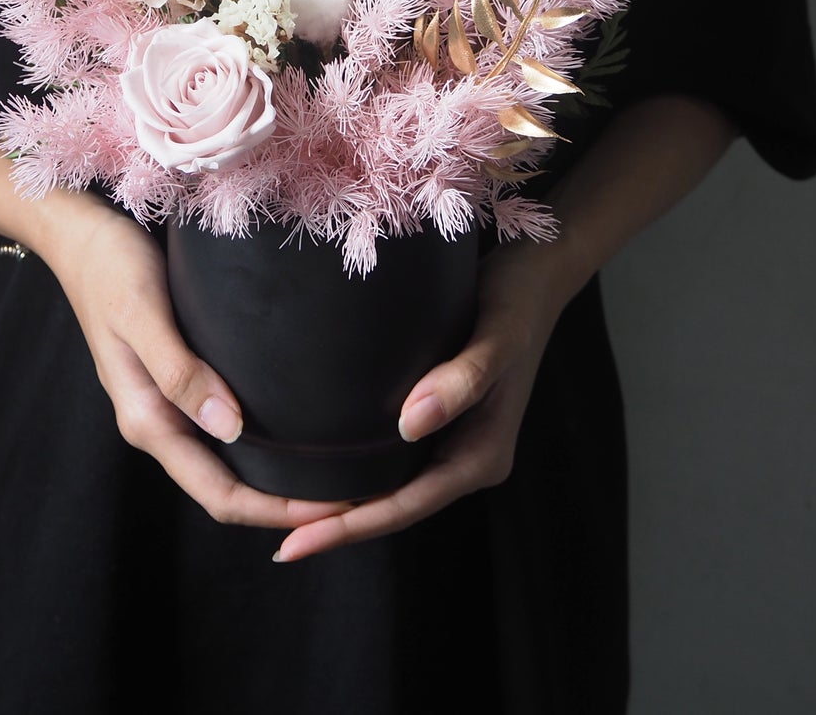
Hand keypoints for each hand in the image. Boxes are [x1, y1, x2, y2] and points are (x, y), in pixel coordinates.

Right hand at [38, 193, 349, 531]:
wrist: (81, 236)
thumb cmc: (111, 267)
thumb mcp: (143, 313)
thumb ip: (179, 372)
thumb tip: (230, 428)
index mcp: (147, 419)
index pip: (218, 493)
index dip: (275, 511)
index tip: (334, 508)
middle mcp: (159, 421)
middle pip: (226, 488)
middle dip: (284, 506)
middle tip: (354, 499)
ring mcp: (168, 404)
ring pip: (226, 463)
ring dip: (276, 479)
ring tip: (335, 474)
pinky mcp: (179, 379)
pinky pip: (224, 428)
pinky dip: (262, 442)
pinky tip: (297, 429)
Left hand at [270, 237, 572, 562]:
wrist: (536, 274)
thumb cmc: (515, 301)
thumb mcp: (497, 337)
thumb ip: (462, 381)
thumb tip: (410, 425)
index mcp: (483, 455)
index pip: (407, 505)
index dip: (350, 526)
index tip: (296, 543)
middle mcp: (468, 457)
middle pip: (395, 506)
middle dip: (338, 526)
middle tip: (279, 541)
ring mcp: (453, 441)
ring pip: (391, 487)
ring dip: (343, 503)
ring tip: (285, 514)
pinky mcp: (440, 419)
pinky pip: (392, 459)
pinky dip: (356, 470)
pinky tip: (319, 467)